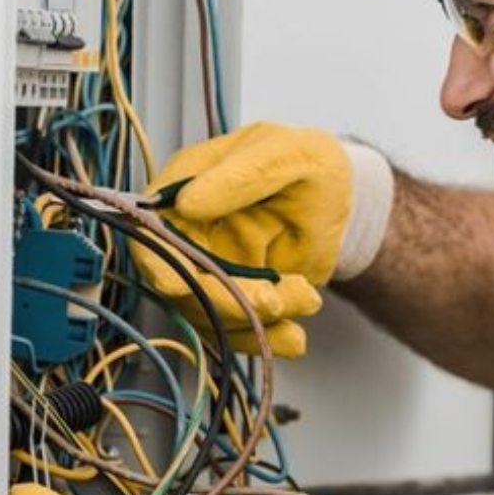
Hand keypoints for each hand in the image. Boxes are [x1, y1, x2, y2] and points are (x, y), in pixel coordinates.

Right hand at [131, 122, 392, 357]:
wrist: (341, 202)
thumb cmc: (310, 164)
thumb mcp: (285, 156)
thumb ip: (242, 175)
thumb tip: (187, 202)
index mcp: (187, 184)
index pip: (152, 229)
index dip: (158, 261)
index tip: (176, 286)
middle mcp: (188, 230)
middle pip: (181, 281)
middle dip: (225, 299)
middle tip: (274, 300)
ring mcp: (208, 267)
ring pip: (210, 312)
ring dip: (256, 318)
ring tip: (307, 298)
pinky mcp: (233, 295)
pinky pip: (235, 328)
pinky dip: (264, 337)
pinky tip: (293, 336)